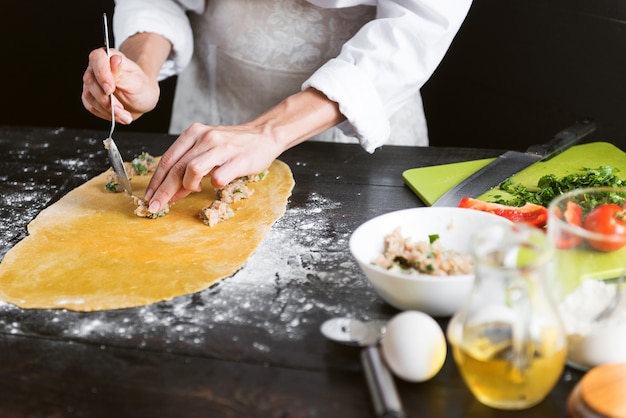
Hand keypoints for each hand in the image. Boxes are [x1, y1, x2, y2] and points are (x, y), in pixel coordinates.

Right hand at [81, 47, 160, 123]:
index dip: (101, 74)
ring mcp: (92, 83)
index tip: (110, 89)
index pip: (97, 58)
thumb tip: (114, 59)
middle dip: (106, 99)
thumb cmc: (141, 87)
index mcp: (109, 57)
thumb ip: (123, 74)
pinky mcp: (90, 97)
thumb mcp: (137, 82)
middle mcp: (97, 68)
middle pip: (90, 81)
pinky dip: (105, 114)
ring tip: (125, 114)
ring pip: (89, 96)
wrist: (142, 100)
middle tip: (121, 108)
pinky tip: (119, 115)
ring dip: (107, 109)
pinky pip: (91, 107)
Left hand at [144, 123, 283, 213]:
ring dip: (188, 186)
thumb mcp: (207, 147)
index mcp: (194, 132)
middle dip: (163, 190)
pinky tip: (217, 183)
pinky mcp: (238, 159)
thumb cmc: (234, 144)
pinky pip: (218, 178)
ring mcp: (222, 148)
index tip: (149, 197)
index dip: (156, 180)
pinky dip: (214, 185)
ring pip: (192, 170)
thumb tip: (171, 191)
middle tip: (156, 206)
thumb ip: (189, 164)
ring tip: (195, 189)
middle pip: (176, 167)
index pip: (168, 159)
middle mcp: (205, 137)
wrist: (265, 135)